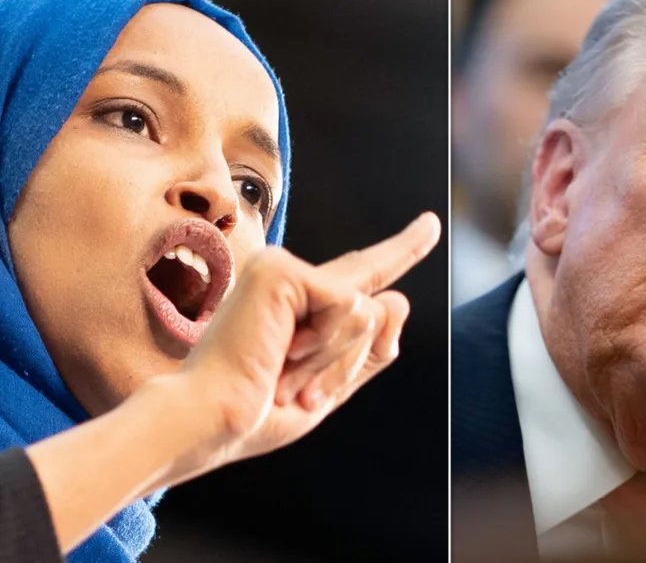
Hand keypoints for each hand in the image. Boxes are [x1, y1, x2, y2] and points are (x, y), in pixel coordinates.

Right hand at [178, 212, 439, 468]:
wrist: (214, 420)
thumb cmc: (260, 411)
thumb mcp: (331, 383)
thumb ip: (370, 349)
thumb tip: (398, 299)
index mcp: (299, 304)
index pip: (363, 274)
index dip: (402, 249)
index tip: (431, 225)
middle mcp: (291, 277)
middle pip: (372, 306)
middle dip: (338, 363)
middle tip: (282, 388)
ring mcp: (283, 268)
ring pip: (366, 312)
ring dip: (334, 359)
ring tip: (283, 372)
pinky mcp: (281, 269)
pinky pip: (348, 306)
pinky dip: (324, 343)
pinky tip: (282, 350)